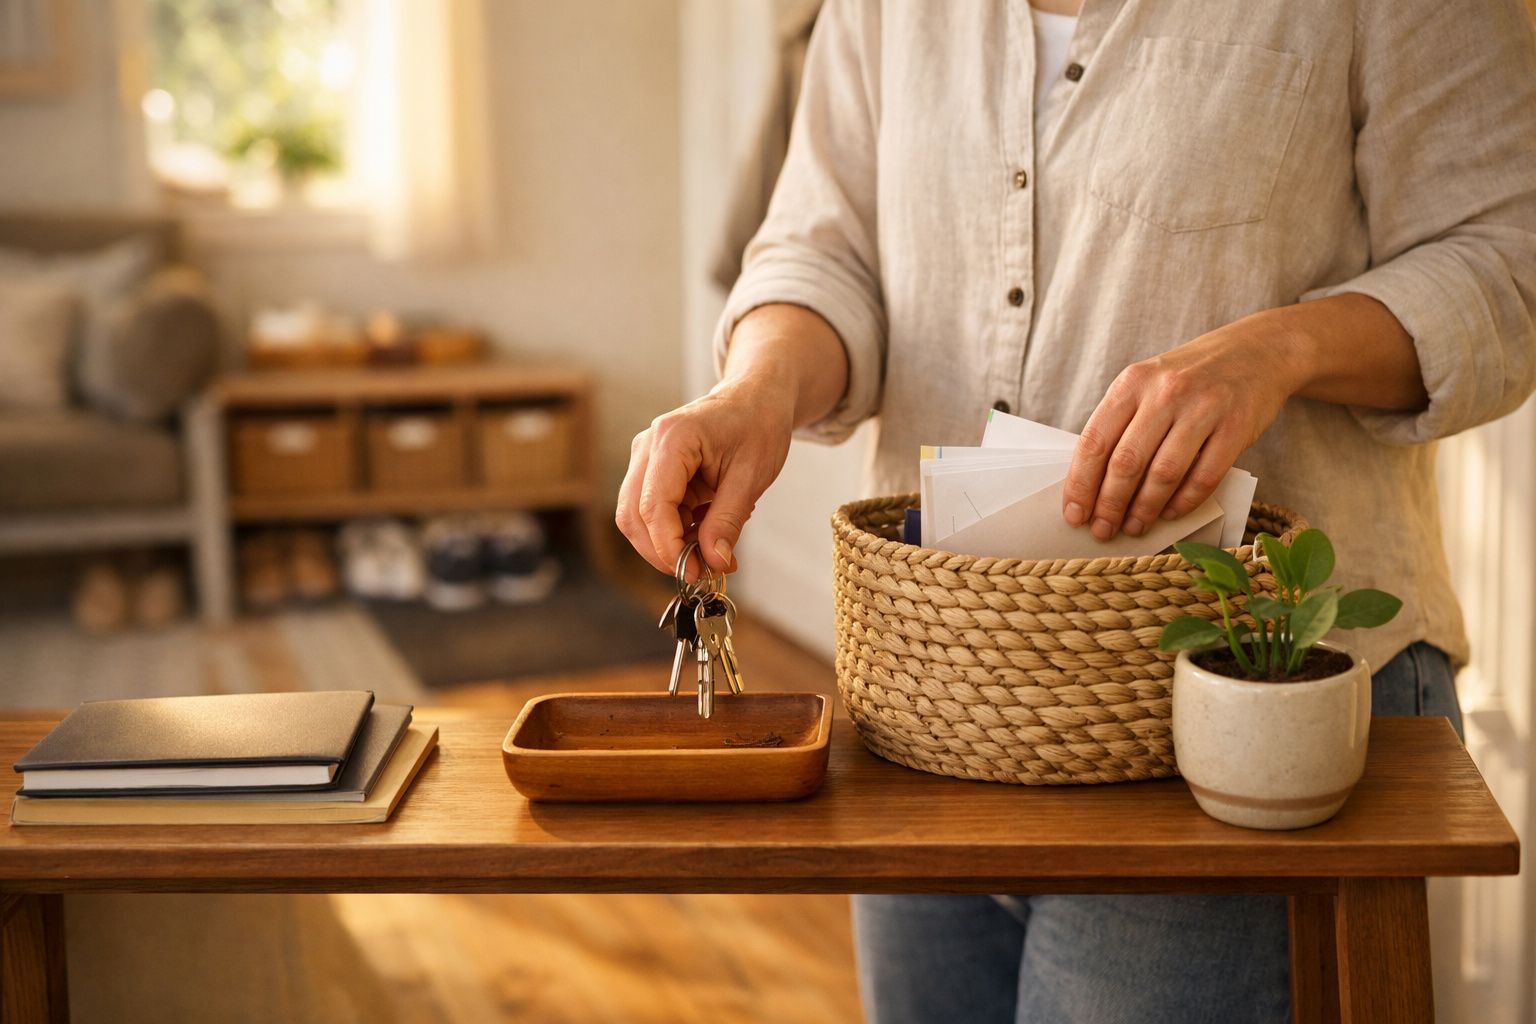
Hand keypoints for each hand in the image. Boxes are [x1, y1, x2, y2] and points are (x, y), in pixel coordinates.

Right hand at [616, 378, 794, 577]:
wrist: (757, 399)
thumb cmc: (758, 424)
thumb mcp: (752, 476)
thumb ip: (728, 520)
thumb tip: (714, 562)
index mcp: (672, 439)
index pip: (653, 506)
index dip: (669, 547)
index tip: (696, 573)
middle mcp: (648, 446)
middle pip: (632, 515)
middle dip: (662, 552)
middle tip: (702, 572)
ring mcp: (645, 457)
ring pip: (635, 516)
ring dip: (666, 544)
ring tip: (710, 552)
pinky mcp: (652, 469)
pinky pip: (651, 510)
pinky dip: (674, 530)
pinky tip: (706, 530)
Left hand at [1062, 312, 1300, 539]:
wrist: (1257, 351)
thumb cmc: (1191, 376)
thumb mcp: (1148, 383)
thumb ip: (1121, 421)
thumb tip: (1091, 482)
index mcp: (1133, 382)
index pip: (1095, 441)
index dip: (1081, 484)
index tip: (1074, 514)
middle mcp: (1165, 392)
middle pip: (1127, 462)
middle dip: (1110, 504)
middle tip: (1103, 530)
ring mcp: (1203, 409)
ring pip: (1164, 474)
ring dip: (1145, 509)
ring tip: (1134, 527)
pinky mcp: (1236, 427)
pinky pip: (1204, 477)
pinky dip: (1184, 502)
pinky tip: (1170, 513)